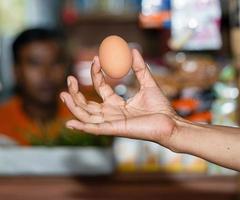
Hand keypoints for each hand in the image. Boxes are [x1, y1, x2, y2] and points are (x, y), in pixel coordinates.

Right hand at [60, 49, 180, 146]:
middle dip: (75, 93)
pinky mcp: (115, 130)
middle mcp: (111, 114)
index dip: (96, 74)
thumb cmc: (161, 108)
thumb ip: (140, 68)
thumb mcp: (148, 83)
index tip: (95, 59)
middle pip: (87, 105)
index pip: (101, 89)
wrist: (170, 123)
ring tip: (63, 93)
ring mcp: (111, 123)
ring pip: (86, 116)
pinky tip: (69, 123)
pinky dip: (81, 127)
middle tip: (69, 78)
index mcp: (118, 104)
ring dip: (73, 106)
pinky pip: (94, 129)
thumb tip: (133, 50)